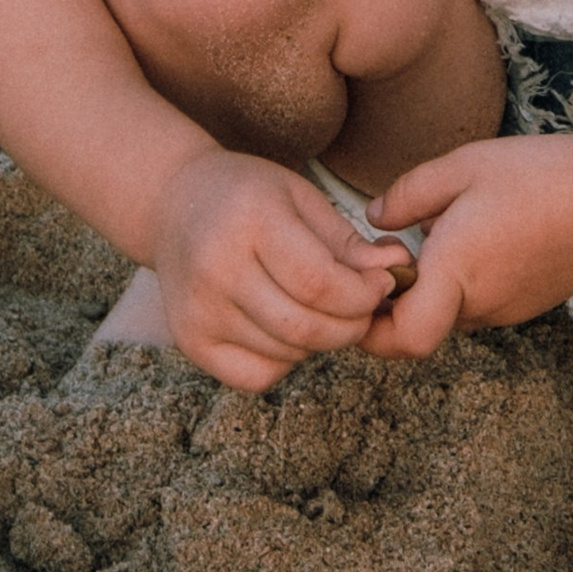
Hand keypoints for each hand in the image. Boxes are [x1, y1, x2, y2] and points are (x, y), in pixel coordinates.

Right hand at [147, 147, 412, 391]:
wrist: (173, 203)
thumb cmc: (248, 195)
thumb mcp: (300, 197)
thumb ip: (348, 241)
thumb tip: (399, 271)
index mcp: (249, 221)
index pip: (320, 283)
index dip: (364, 294)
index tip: (382, 285)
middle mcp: (216, 269)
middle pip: (306, 327)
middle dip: (352, 325)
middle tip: (362, 306)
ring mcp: (197, 310)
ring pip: (287, 354)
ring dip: (320, 340)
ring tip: (320, 308)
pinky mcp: (189, 340)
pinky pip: (257, 376)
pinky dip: (285, 361)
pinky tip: (283, 326)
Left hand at [360, 132, 572, 360]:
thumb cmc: (536, 174)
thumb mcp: (461, 166)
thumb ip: (408, 194)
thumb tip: (374, 218)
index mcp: (455, 273)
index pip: (400, 339)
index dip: (371, 325)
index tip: (368, 281)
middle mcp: (480, 305)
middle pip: (419, 328)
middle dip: (396, 298)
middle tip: (395, 247)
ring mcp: (508, 311)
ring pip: (450, 315)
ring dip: (433, 288)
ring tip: (443, 231)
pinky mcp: (529, 304)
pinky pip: (480, 305)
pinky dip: (465, 283)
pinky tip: (480, 236)